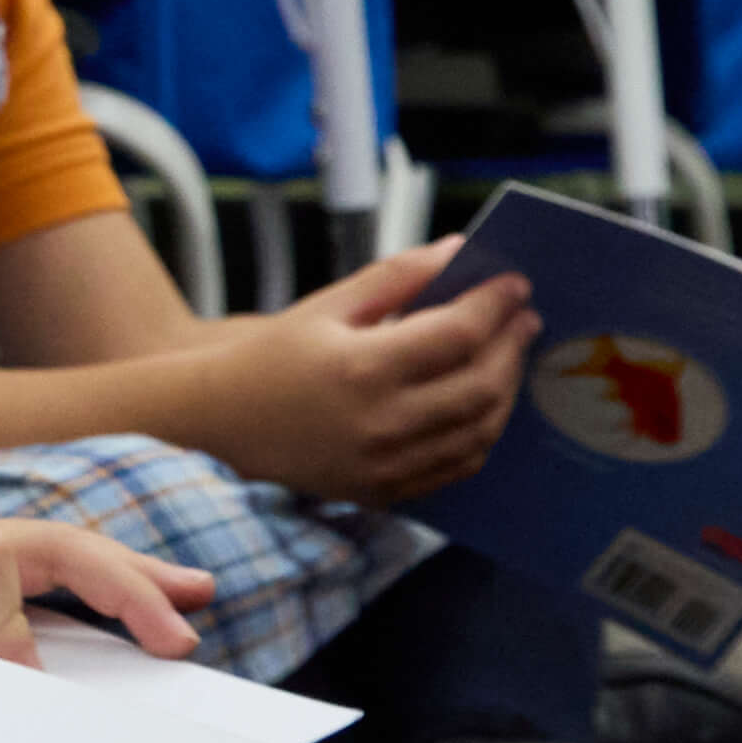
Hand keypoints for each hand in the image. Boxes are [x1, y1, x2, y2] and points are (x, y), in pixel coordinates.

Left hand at [0, 499, 198, 716]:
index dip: (7, 620)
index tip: (24, 675)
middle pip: (49, 547)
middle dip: (116, 585)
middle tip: (174, 635)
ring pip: (67, 553)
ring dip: (135, 577)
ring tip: (200, 603)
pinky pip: (59, 571)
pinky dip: (116, 581)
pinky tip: (171, 598)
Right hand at [101, 237, 535, 499]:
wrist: (219, 425)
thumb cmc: (271, 358)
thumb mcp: (328, 305)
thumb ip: (398, 277)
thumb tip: (458, 250)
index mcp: (363, 368)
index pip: (458, 333)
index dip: (496, 305)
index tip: (516, 283)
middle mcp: (380, 423)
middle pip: (481, 385)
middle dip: (511, 346)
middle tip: (523, 317)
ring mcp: (385, 466)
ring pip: (479, 431)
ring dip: (505, 390)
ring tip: (508, 356)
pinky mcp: (384, 492)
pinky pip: (456, 466)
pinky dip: (481, 433)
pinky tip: (483, 402)